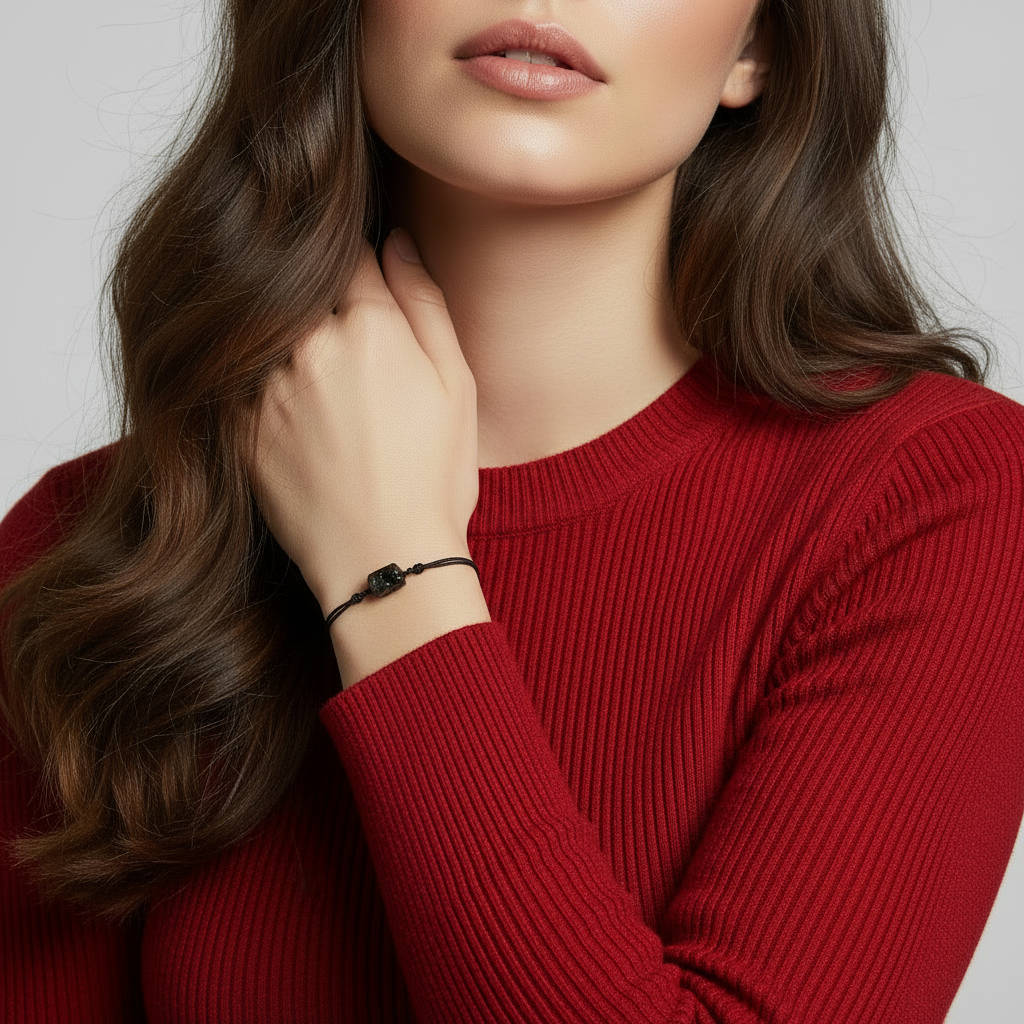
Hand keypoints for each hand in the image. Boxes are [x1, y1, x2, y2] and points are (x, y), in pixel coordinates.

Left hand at [250, 230, 479, 613]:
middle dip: (319, 306)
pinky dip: (260, 386)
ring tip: (323, 397)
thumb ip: (424, 301)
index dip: (358, 269)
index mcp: (368, 326)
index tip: (362, 290)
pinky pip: (240, 382)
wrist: (385, 560)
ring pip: (267, 335)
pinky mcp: (239, 429)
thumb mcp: (456, 384)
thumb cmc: (432, 477)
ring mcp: (266, 387)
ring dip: (288, 346)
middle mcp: (308, 345)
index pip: (350, 258)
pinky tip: (298, 423)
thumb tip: (398, 240)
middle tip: (346, 356)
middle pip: (301, 292)